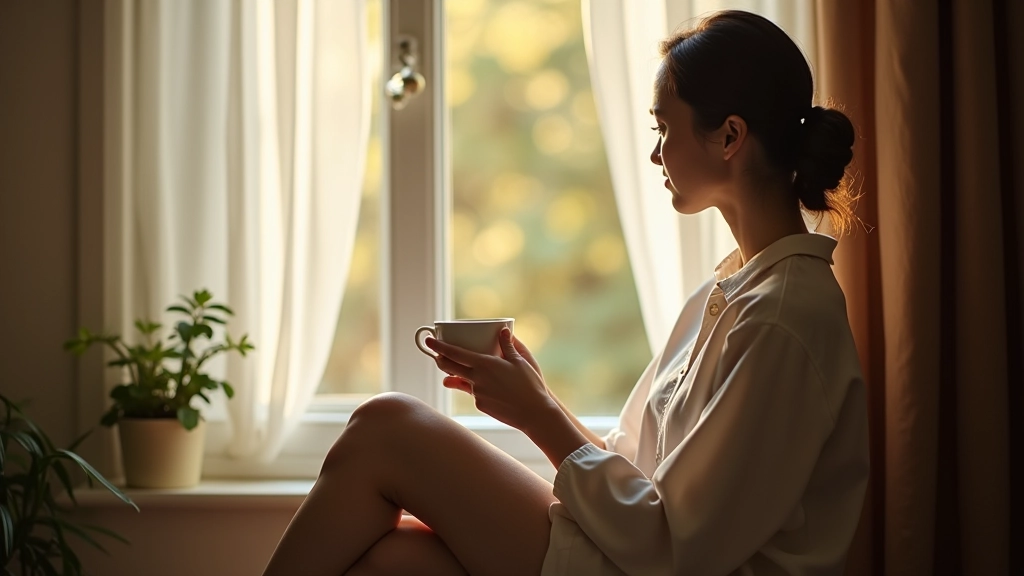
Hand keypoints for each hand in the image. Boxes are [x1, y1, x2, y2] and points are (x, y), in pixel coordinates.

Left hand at [426, 328, 557, 432]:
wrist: (534, 413)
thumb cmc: (530, 385)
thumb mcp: (521, 361)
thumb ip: (508, 345)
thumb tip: (503, 330)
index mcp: (485, 364)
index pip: (455, 353)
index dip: (439, 346)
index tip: (429, 341)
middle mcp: (477, 379)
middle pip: (450, 367)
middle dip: (440, 360)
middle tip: (436, 354)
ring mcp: (477, 394)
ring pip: (461, 381)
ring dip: (456, 374)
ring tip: (455, 370)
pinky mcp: (480, 405)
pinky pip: (473, 393)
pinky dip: (475, 387)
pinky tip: (486, 386)